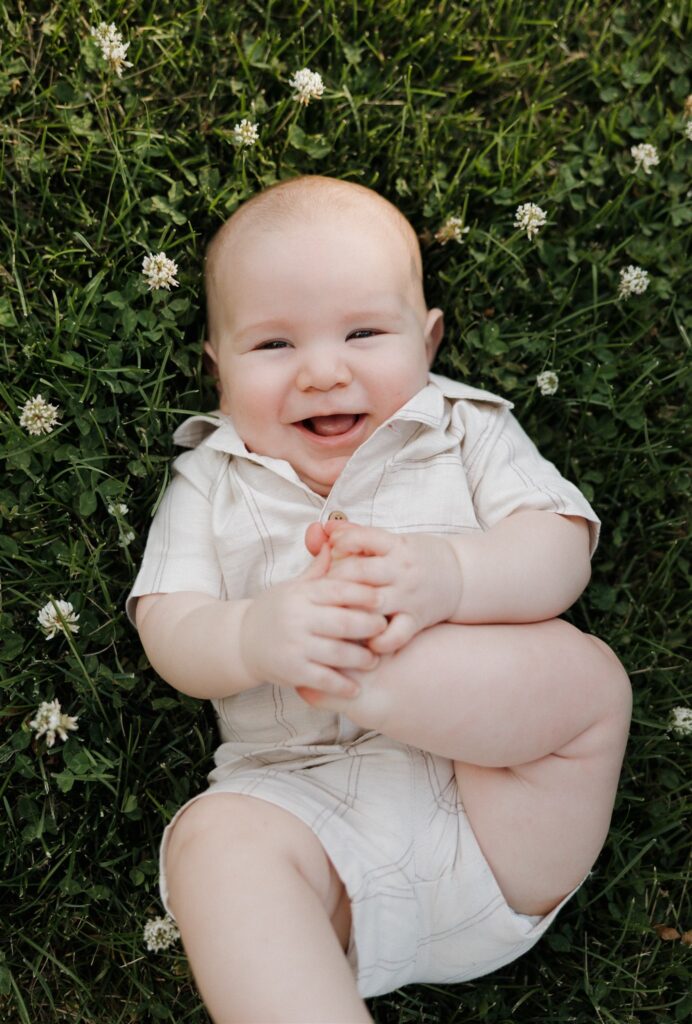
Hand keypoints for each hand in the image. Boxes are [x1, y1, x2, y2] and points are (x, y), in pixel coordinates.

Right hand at [240, 544, 386, 697]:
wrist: (241, 640)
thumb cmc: (276, 609)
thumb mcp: (295, 586)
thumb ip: (321, 569)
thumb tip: (339, 540)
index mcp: (301, 594)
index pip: (338, 590)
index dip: (364, 593)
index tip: (383, 598)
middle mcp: (297, 618)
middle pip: (344, 622)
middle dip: (370, 625)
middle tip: (385, 628)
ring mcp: (294, 646)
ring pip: (337, 653)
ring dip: (362, 658)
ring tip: (374, 659)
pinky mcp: (291, 671)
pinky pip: (323, 679)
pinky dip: (342, 686)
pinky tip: (356, 688)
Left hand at [324, 524, 462, 653]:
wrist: (461, 576)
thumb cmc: (417, 557)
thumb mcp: (392, 541)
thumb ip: (357, 534)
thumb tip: (325, 528)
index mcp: (396, 545)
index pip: (360, 538)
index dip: (339, 544)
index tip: (333, 553)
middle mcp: (402, 570)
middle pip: (359, 571)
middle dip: (334, 578)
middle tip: (324, 586)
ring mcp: (409, 596)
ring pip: (371, 603)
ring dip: (349, 609)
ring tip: (335, 612)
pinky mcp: (415, 620)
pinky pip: (394, 635)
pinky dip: (377, 641)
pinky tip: (363, 639)